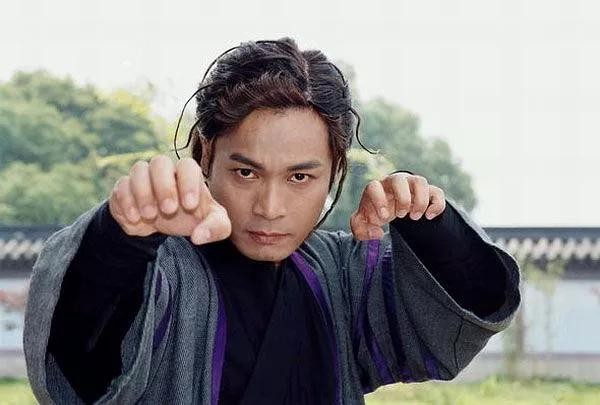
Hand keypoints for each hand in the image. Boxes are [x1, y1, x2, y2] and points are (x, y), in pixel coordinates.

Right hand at [108, 155, 231, 244]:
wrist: (161, 224)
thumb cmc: (190, 217)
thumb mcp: (212, 225)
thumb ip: (215, 228)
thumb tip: (200, 237)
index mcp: (187, 175)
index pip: (187, 166)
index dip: (188, 182)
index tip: (190, 205)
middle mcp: (164, 171)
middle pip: (160, 162)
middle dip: (164, 186)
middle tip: (169, 209)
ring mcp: (142, 178)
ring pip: (138, 169)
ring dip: (143, 192)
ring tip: (150, 215)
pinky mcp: (124, 189)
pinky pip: (121, 186)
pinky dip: (126, 201)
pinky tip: (135, 218)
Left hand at [350, 172, 445, 239]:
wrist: (388, 207)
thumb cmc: (374, 213)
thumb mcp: (362, 223)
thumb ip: (360, 229)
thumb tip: (377, 232)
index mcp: (376, 188)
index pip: (374, 186)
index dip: (378, 201)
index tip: (384, 216)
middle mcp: (393, 182)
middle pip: (399, 179)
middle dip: (402, 199)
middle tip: (401, 216)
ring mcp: (411, 185)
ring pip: (420, 181)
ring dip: (420, 201)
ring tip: (415, 216)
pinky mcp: (426, 191)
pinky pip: (436, 191)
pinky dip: (436, 205)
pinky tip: (429, 216)